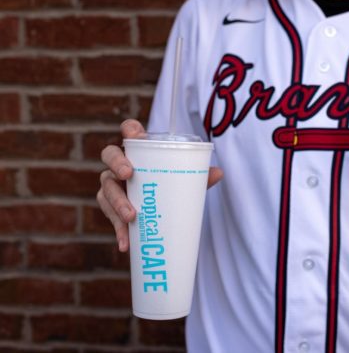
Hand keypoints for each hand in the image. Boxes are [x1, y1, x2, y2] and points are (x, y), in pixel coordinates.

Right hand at [96, 119, 223, 251]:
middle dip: (116, 163)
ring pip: (106, 188)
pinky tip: (125, 244)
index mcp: (139, 151)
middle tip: (128, 174)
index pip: (129, 131)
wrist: (158, 210)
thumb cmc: (170, 186)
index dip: (130, 129)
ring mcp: (112, 185)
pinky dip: (118, 231)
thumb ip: (199, 176)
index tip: (134, 135)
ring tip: (131, 216)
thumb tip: (219, 173)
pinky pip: (108, 217)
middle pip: (109, 155)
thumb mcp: (184, 181)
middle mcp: (120, 164)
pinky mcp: (110, 207)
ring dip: (117, 202)